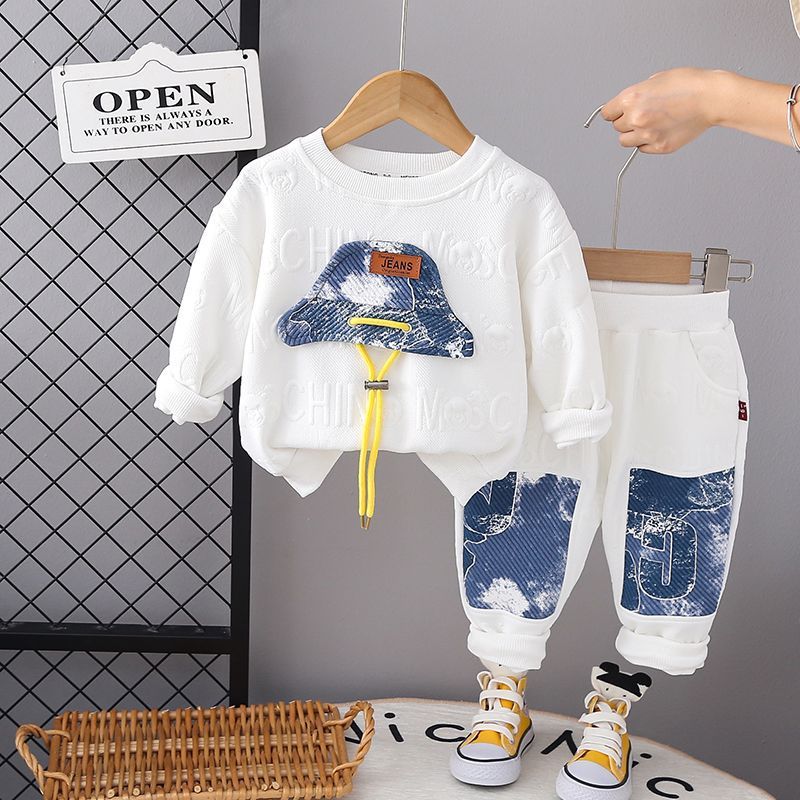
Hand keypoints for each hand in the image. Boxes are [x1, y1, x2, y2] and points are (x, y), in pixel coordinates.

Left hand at [601, 68, 725, 153]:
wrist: (711, 97)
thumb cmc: (689, 84)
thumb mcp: (656, 79)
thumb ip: (638, 93)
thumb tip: (628, 104)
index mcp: (631, 99)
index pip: (607, 113)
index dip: (614, 111)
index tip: (617, 113)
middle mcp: (635, 118)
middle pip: (617, 127)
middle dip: (626, 121)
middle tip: (643, 114)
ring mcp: (647, 135)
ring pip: (625, 141)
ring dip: (633, 135)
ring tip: (649, 124)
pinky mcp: (659, 146)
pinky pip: (642, 149)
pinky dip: (647, 143)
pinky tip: (659, 130)